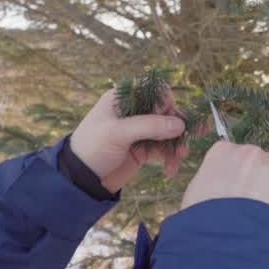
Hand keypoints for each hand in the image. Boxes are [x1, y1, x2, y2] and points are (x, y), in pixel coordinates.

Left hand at [70, 88, 188, 193]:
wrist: (80, 179)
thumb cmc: (92, 148)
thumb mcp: (117, 133)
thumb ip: (148, 126)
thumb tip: (180, 124)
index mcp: (123, 98)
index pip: (153, 90)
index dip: (165, 101)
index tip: (168, 116)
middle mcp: (133, 112)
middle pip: (166, 112)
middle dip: (178, 126)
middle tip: (188, 139)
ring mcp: (139, 131)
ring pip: (168, 132)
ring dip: (176, 144)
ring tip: (179, 158)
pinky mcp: (143, 149)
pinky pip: (163, 149)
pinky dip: (170, 158)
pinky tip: (170, 170)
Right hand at [181, 141, 268, 227]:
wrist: (222, 243)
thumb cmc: (198, 219)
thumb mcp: (195, 195)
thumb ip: (211, 184)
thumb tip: (217, 193)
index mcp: (224, 152)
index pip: (233, 155)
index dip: (234, 175)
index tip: (231, 191)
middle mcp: (252, 155)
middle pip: (261, 164)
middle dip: (257, 182)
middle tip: (246, 208)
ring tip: (257, 226)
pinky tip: (268, 234)